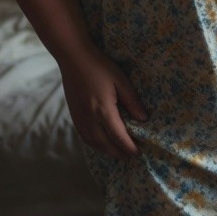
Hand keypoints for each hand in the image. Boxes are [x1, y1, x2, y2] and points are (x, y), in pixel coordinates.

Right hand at [60, 45, 147, 159]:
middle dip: (118, 153)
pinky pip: (84, 136)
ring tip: (117, 153)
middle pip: (105, 144)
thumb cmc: (99, 66)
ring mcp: (79, 117)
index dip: (129, 146)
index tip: (138, 153)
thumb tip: (143, 119)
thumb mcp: (120, 81)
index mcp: (103, 110)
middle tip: (130, 157)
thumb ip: (132, 101)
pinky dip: (94, 144)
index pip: (118, 136)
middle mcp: (90, 118)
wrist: (73, 58)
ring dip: (105, 151)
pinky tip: (100, 143)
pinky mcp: (73, 114)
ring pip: (93, 142)